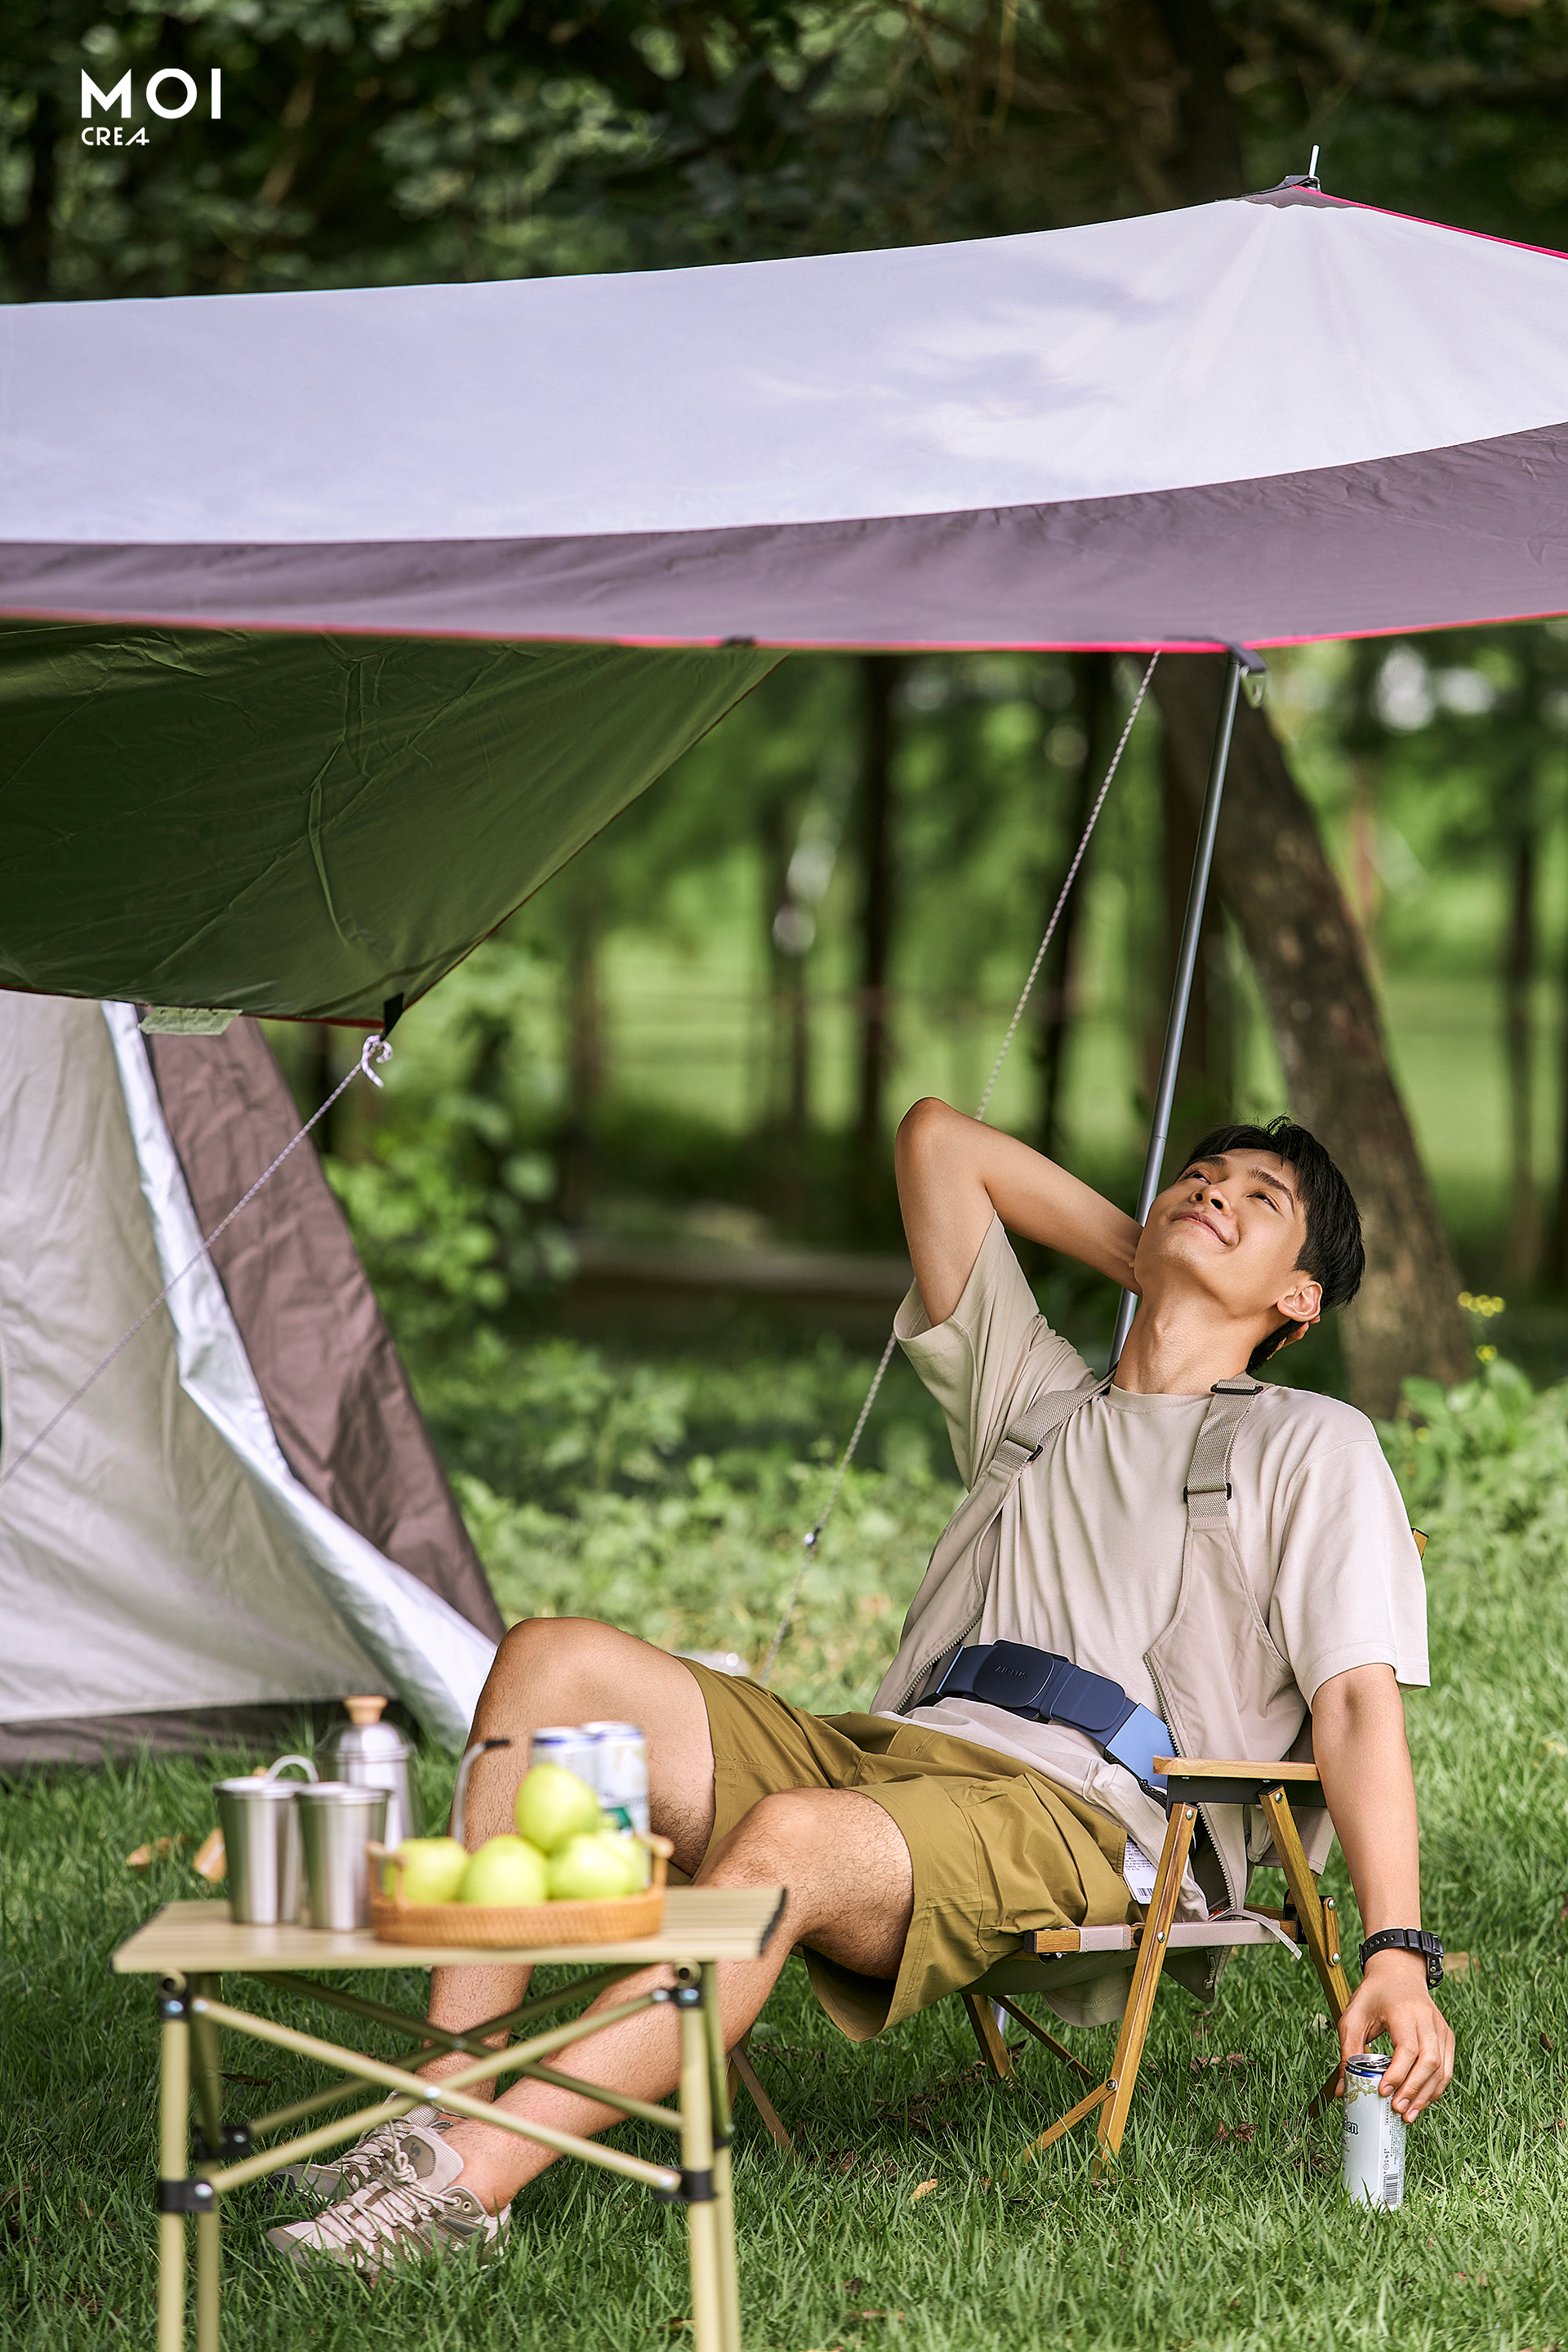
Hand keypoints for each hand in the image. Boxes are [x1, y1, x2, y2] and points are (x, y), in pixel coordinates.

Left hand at [1334, 1951, 1453, 2118]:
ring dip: (1426, 2095)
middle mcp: (1427, 2019)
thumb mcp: (1353, 2016)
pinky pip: (1446, 2068)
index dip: (1398, 2074)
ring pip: (1442, 2069)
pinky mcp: (1447, 2037)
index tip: (1383, 2091)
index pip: (1408, 2048)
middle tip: (1396, 2109)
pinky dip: (1434, 2089)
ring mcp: (1441, 2028)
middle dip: (1414, 2090)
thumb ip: (1347, 2051)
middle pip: (1430, 2061)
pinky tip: (1419, 2102)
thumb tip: (1343, 2089)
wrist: (1398, 1973)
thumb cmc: (1374, 1994)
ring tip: (1407, 2114)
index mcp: (1403, 2011)